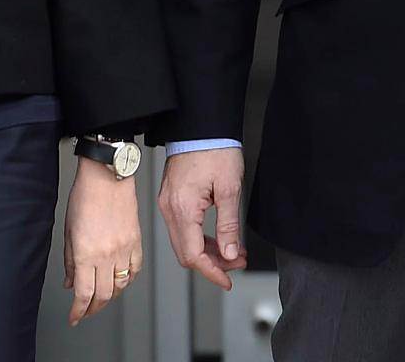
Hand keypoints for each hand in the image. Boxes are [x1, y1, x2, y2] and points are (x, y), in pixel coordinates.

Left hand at [63, 157, 143, 325]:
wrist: (108, 175)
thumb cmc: (86, 195)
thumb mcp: (69, 229)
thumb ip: (70, 260)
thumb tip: (70, 282)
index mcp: (87, 253)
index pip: (83, 294)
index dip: (78, 311)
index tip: (74, 317)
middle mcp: (107, 255)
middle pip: (103, 296)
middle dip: (93, 308)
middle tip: (86, 310)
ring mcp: (124, 249)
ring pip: (121, 286)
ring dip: (110, 297)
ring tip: (102, 297)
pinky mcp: (136, 241)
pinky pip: (135, 270)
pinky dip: (128, 280)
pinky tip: (121, 280)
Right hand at [158, 148, 247, 289]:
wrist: (201, 124)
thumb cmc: (214, 147)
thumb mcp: (229, 189)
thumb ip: (229, 225)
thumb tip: (228, 254)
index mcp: (182, 208)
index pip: (193, 255)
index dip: (212, 272)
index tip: (228, 280)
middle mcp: (169, 207)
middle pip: (186, 252)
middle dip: (212, 263)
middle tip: (236, 263)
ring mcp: (168, 202)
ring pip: (184, 241)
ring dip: (207, 251)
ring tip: (232, 250)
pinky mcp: (171, 196)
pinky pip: (182, 227)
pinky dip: (199, 236)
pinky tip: (218, 236)